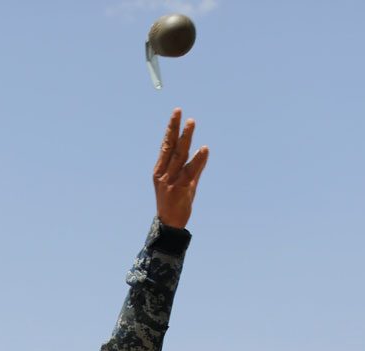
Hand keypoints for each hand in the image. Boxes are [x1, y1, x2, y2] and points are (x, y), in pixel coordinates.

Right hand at [153, 108, 208, 229]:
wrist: (170, 226)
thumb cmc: (176, 204)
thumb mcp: (185, 183)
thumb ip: (194, 167)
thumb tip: (204, 150)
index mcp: (160, 170)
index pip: (166, 145)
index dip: (171, 129)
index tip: (177, 113)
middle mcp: (163, 173)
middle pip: (170, 146)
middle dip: (174, 127)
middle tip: (179, 111)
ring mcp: (170, 181)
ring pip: (179, 155)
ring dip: (186, 137)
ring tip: (191, 122)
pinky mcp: (179, 189)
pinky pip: (190, 171)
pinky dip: (198, 160)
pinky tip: (204, 149)